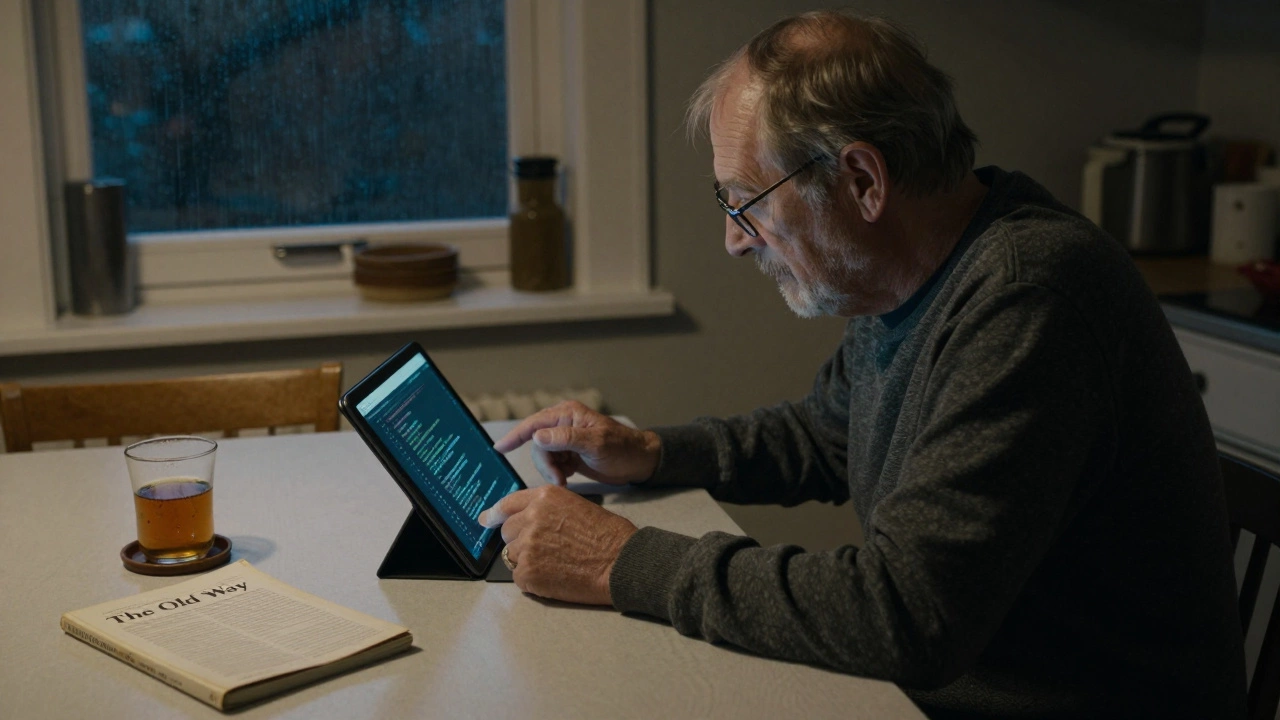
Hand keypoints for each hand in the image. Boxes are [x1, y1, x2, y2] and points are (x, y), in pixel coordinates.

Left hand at [478, 485, 637, 604]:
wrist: (620, 561)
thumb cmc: (608, 535)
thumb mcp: (575, 506)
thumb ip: (546, 510)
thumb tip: (524, 520)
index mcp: (543, 497)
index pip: (507, 504)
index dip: (494, 514)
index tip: (485, 519)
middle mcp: (531, 517)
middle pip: (508, 532)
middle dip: (521, 541)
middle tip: (545, 550)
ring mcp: (527, 545)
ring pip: (513, 555)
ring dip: (529, 561)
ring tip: (556, 563)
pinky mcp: (528, 571)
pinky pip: (519, 577)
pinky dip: (533, 580)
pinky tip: (555, 576)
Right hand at [493, 401, 660, 486]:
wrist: (639, 462)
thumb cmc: (622, 448)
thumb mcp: (595, 443)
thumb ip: (566, 438)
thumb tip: (537, 437)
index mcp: (568, 414)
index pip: (535, 424)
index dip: (516, 435)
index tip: (500, 448)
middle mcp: (564, 424)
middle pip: (537, 444)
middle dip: (544, 464)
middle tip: (558, 479)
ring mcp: (566, 441)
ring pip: (543, 457)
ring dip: (550, 471)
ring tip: (565, 481)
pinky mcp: (569, 455)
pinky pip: (552, 465)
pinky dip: (556, 474)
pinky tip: (567, 479)